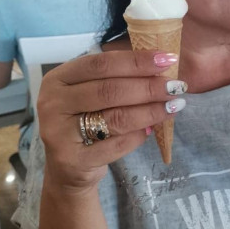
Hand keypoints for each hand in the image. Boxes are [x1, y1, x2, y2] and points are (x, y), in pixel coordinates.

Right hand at [37, 50, 184, 192]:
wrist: (66, 169)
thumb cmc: (85, 121)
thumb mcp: (89, 94)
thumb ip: (116, 78)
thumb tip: (160, 64)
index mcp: (58, 79)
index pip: (101, 64)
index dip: (136, 61)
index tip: (166, 59)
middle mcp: (53, 103)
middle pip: (110, 90)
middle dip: (149, 87)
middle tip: (176, 86)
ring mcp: (58, 133)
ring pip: (116, 118)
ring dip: (150, 111)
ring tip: (174, 106)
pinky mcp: (72, 160)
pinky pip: (116, 145)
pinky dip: (139, 136)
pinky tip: (154, 129)